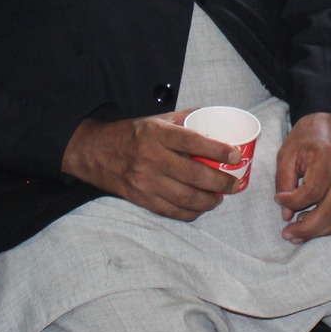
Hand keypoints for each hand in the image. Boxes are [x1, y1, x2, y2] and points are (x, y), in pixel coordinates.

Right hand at [61, 112, 239, 220]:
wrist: (94, 152)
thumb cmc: (130, 134)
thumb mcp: (155, 120)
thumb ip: (183, 119)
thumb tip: (213, 118)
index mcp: (157, 134)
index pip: (193, 142)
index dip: (218, 150)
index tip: (235, 155)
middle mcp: (152, 158)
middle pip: (195, 174)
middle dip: (221, 182)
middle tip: (234, 183)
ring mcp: (146, 182)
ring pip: (187, 198)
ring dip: (210, 200)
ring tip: (220, 197)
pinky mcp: (141, 199)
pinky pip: (173, 211)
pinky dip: (192, 212)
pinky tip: (201, 207)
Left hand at [273, 112, 330, 243]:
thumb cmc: (307, 135)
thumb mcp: (287, 153)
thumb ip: (284, 182)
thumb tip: (286, 214)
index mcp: (327, 159)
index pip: (311, 192)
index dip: (292, 202)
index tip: (278, 199)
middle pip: (329, 211)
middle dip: (307, 229)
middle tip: (288, 235)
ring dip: (319, 230)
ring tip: (299, 234)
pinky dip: (330, 222)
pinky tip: (314, 224)